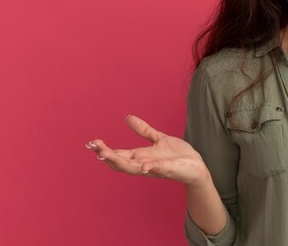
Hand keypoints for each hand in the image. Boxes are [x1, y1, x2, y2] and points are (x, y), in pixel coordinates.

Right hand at [86, 115, 209, 186]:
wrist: (196, 166)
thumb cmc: (177, 155)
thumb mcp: (158, 138)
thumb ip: (143, 130)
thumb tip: (128, 117)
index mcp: (140, 156)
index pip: (118, 154)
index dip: (104, 149)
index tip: (91, 142)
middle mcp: (144, 164)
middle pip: (120, 162)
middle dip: (106, 155)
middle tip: (94, 147)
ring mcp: (156, 168)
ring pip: (134, 168)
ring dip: (119, 162)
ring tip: (105, 155)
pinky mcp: (169, 170)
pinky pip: (159, 169)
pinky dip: (151, 168)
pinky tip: (145, 166)